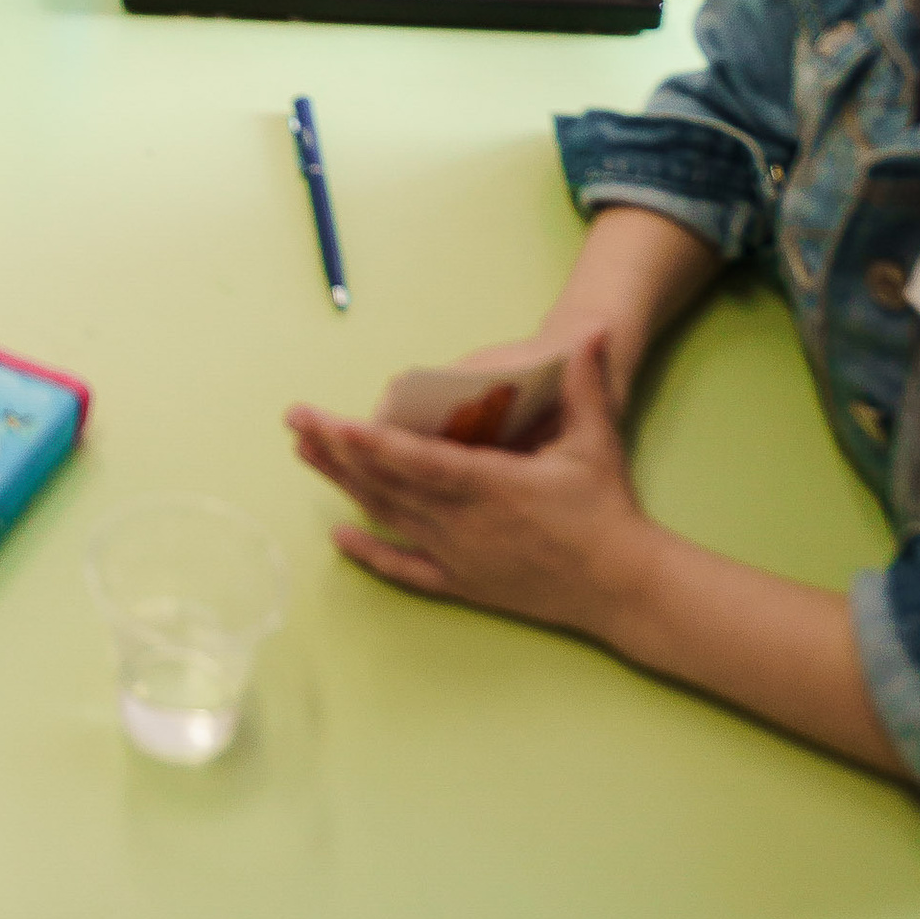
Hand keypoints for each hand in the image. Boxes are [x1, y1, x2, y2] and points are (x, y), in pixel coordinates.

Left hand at [287, 339, 651, 631]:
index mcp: (492, 486)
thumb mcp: (597, 441)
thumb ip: (586, 383)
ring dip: (344, 485)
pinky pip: (406, 568)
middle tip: (296, 422)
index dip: (371, 443)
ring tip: (304, 455)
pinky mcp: (463, 583)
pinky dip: (370, 552)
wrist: (623, 588)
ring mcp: (458, 556)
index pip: (418, 460)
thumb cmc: (608, 511)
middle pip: (386, 484)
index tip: (330, 424)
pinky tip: (338, 536)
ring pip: (387, 516)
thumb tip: (593, 330)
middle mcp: (464, 523)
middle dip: (337, 450)